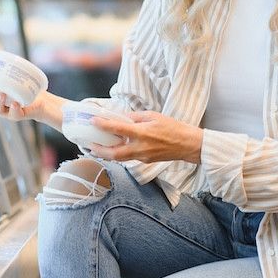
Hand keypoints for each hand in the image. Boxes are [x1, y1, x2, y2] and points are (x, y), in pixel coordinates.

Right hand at [0, 60, 43, 122]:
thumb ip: (7, 66)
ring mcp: (6, 110)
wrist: (40, 100)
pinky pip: (14, 115)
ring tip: (2, 93)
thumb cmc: (23, 86)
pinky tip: (15, 103)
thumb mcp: (14, 75)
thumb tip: (1, 54)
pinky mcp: (17, 114)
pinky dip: (14, 109)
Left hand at [86, 111, 202, 164]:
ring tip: (98, 147)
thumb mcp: (154, 116)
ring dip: (107, 154)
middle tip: (89, 145)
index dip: (103, 125)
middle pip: (113, 154)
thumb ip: (136, 117)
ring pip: (120, 158)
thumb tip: (122, 118)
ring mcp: (143, 157)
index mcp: (143, 133)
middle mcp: (141, 147)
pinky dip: (120, 153)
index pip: (118, 129)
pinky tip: (116, 147)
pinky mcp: (146, 161)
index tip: (93, 120)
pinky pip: (129, 158)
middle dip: (99, 151)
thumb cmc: (174, 128)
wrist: (188, 145)